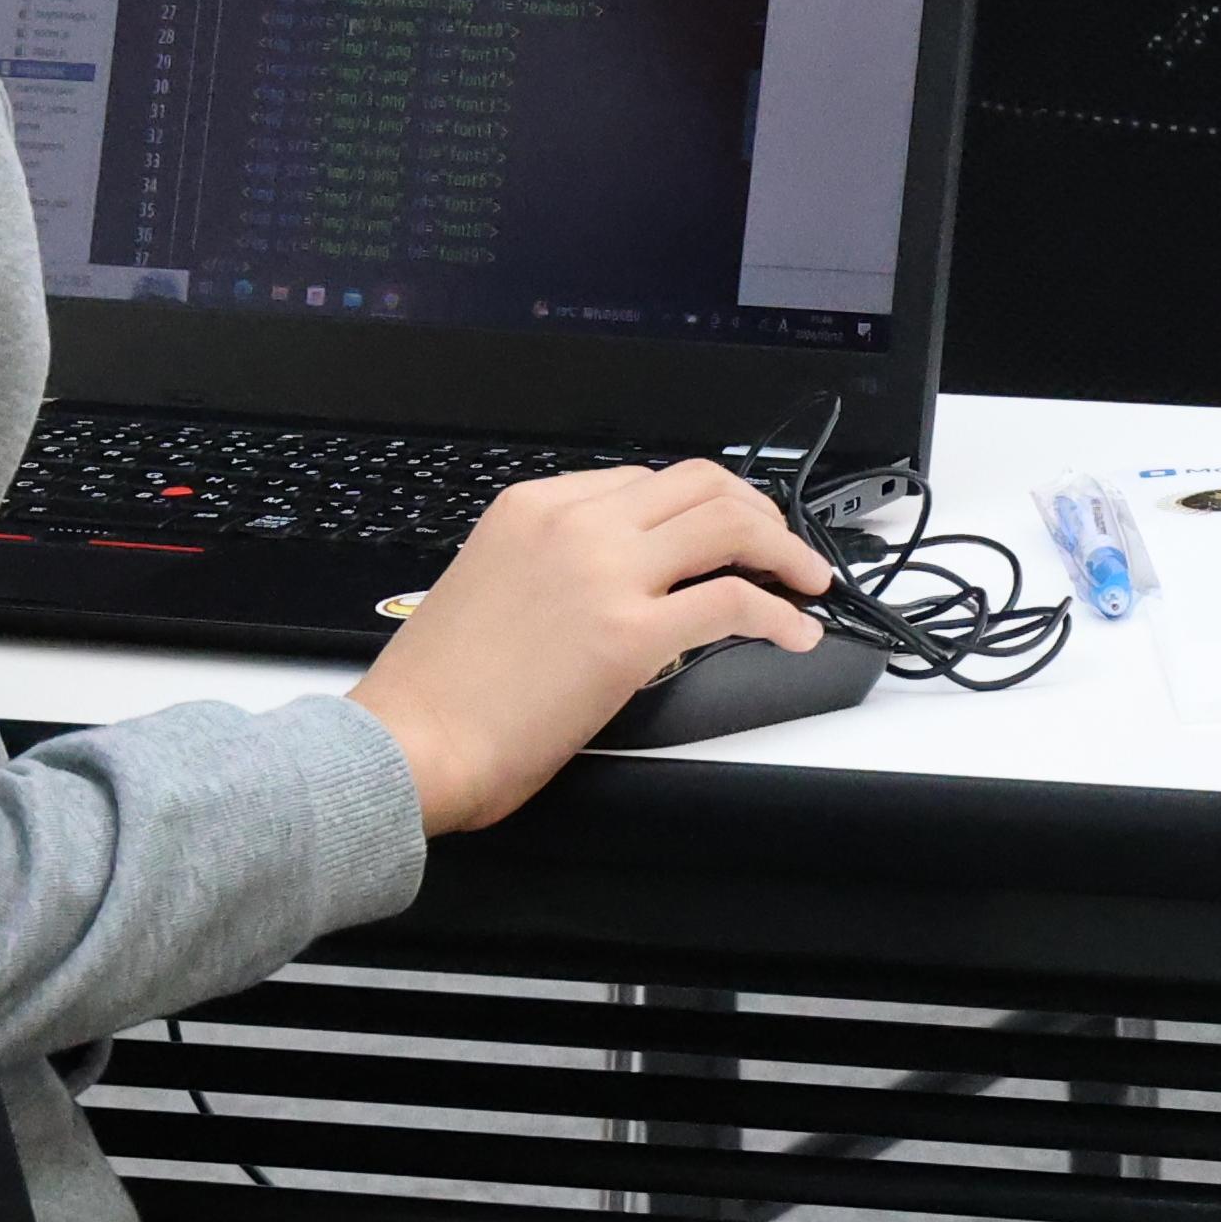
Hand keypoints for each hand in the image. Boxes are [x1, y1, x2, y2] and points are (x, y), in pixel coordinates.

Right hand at [348, 463, 830, 835]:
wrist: (411, 742)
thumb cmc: (438, 688)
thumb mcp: (490, 581)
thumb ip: (552, 562)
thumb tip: (618, 579)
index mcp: (534, 506)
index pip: (643, 480)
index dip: (698, 506)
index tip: (725, 531)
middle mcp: (575, 524)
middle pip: (699, 484)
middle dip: (757, 511)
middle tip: (782, 545)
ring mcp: (607, 574)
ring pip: (729, 525)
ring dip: (785, 549)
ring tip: (809, 580)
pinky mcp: (632, 635)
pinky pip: (734, 602)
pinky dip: (781, 614)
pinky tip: (796, 632)